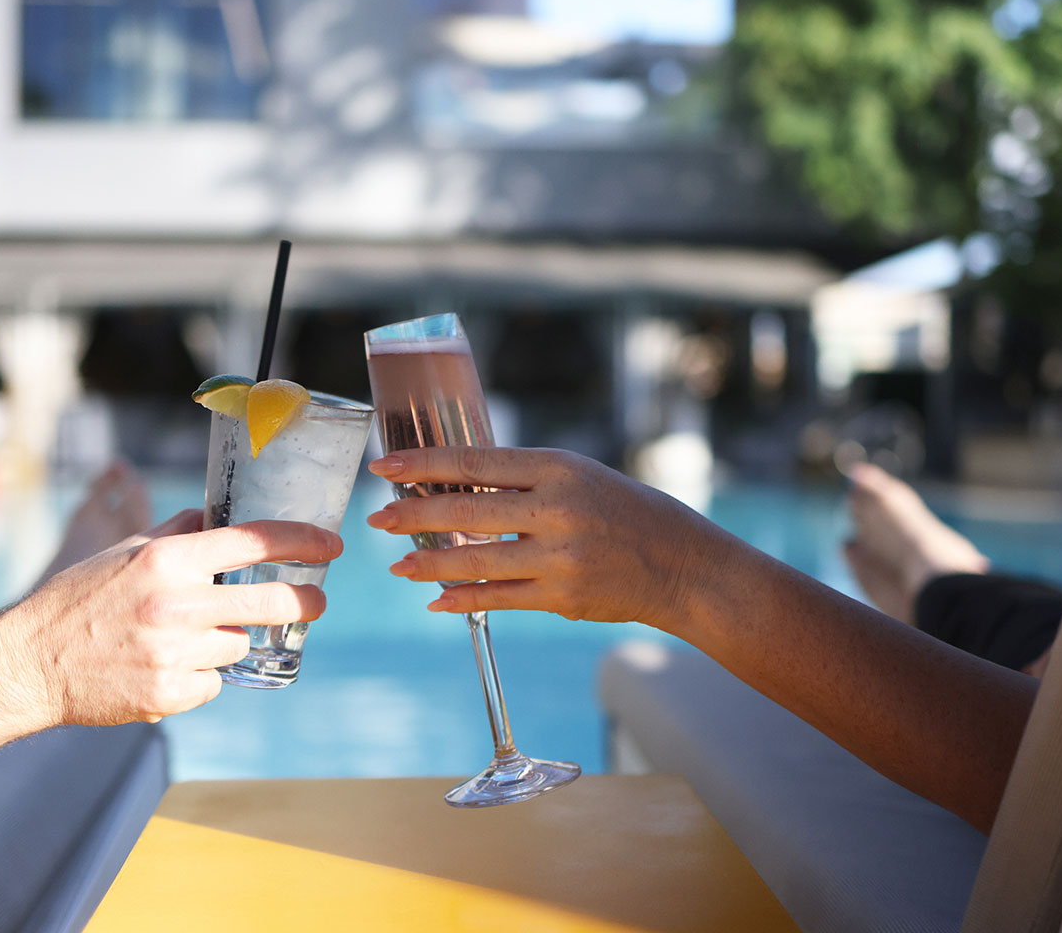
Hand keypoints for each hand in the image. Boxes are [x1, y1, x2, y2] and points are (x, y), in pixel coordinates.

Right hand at [0, 510, 340, 728]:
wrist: (31, 661)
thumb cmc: (79, 598)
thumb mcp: (127, 551)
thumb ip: (179, 534)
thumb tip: (221, 517)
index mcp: (168, 560)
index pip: (256, 542)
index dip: (303, 541)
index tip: (331, 545)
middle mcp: (177, 604)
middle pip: (272, 603)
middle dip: (304, 601)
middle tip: (314, 601)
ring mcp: (175, 653)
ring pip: (239, 645)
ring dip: (227, 641)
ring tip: (183, 639)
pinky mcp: (170, 695)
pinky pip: (214, 682)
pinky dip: (200, 676)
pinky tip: (164, 667)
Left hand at [367, 448, 738, 631]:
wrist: (682, 564)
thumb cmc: (626, 511)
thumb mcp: (580, 476)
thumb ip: (524, 480)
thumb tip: (456, 485)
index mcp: (558, 468)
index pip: (474, 463)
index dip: (423, 465)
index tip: (385, 466)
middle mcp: (557, 509)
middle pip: (466, 512)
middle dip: (414, 515)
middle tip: (379, 518)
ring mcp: (560, 556)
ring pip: (475, 561)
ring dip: (428, 565)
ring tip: (397, 565)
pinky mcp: (562, 596)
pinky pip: (499, 598)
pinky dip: (463, 598)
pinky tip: (436, 598)